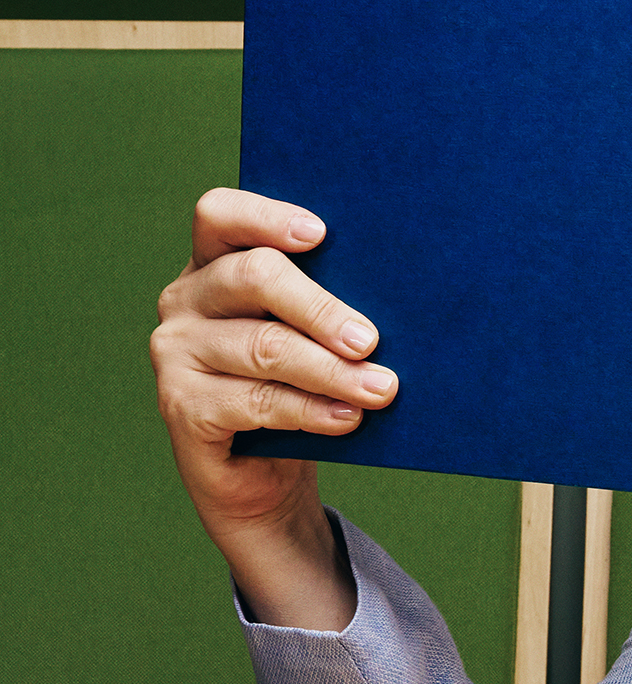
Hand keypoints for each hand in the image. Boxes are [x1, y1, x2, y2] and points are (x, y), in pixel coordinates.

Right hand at [150, 188, 393, 628]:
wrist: (264, 469)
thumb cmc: (302, 380)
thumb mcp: (314, 331)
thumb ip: (334, 298)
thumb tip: (404, 292)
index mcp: (216, 260)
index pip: (220, 214)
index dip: (267, 216)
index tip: (322, 235)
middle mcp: (186, 297)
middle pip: (253, 276)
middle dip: (322, 308)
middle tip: (371, 340)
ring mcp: (175, 351)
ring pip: (264, 347)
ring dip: (332, 370)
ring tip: (382, 389)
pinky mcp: (180, 406)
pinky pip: (254, 401)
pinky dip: (310, 410)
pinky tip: (347, 418)